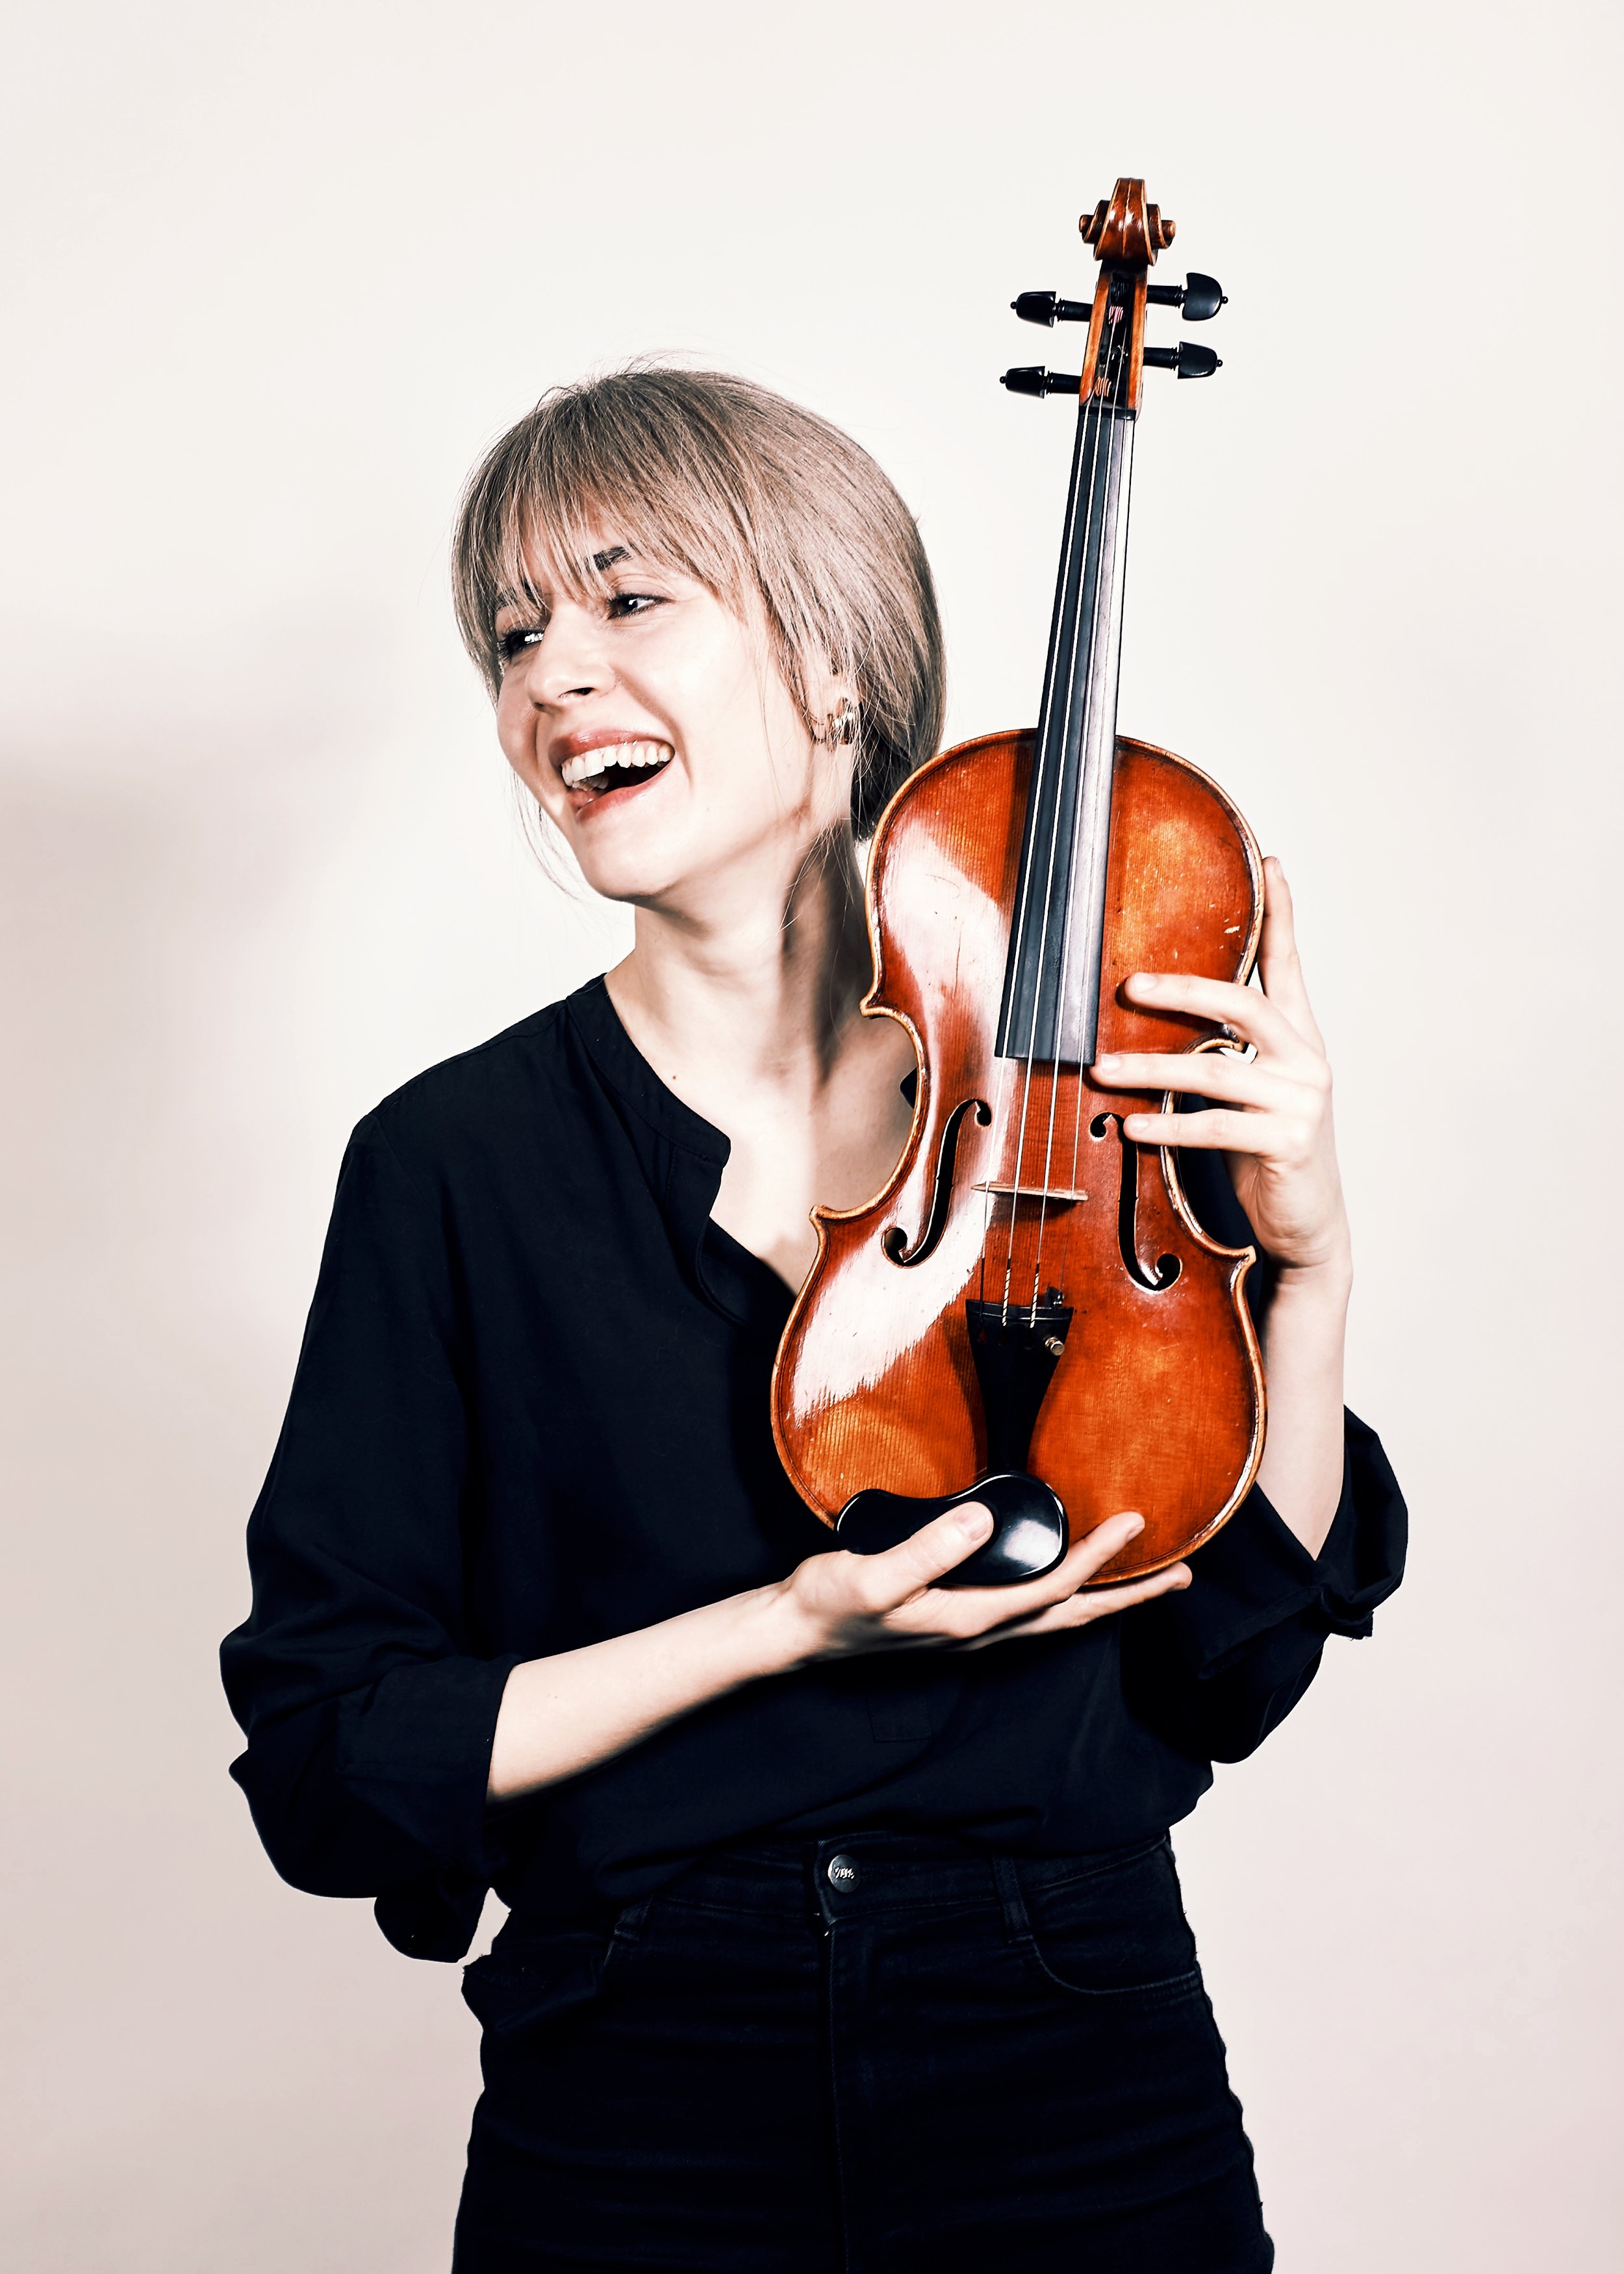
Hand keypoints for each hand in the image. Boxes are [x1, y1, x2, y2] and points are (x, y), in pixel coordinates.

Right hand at [775, 1502, 1189, 1664]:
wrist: (796, 1631)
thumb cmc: (830, 1605)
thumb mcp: (875, 1576)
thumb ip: (930, 1550)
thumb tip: (983, 1519)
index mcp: (971, 1621)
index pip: (1054, 1589)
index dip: (1098, 1557)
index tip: (1135, 1524)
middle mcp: (981, 1631)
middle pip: (1074, 1616)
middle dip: (1130, 1598)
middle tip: (1182, 1577)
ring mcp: (971, 1630)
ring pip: (1056, 1617)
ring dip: (1104, 1597)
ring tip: (1143, 1579)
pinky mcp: (957, 1618)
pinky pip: (1029, 1609)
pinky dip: (1065, 1595)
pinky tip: (1063, 1577)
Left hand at [1090, 856, 1349, 1274]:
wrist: (1306, 1222)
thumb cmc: (1262, 1150)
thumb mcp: (1243, 1090)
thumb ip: (1216, 1050)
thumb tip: (1144, 1015)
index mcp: (1297, 1037)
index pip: (1289, 963)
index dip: (1281, 912)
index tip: (1273, 860)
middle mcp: (1306, 1060)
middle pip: (1244, 1005)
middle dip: (1183, 991)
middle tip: (1127, 986)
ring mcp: (1303, 1102)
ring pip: (1217, 1072)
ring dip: (1151, 1069)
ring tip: (1100, 1069)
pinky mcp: (1290, 1144)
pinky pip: (1218, 1127)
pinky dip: (1168, 1126)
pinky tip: (1129, 1127)